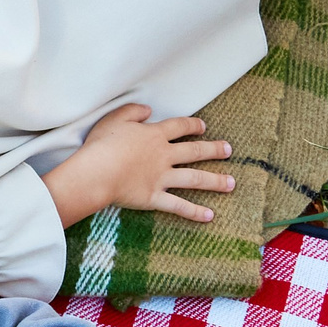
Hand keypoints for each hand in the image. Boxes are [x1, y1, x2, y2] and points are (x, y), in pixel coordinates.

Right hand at [39, 104, 235, 226]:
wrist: (96, 172)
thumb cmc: (101, 145)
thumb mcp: (113, 119)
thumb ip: (132, 111)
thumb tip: (148, 110)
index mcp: (154, 135)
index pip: (180, 127)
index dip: (193, 125)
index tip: (203, 126)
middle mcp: (164, 156)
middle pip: (195, 151)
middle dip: (214, 150)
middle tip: (228, 150)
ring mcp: (161, 178)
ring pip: (194, 179)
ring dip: (215, 181)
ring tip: (231, 183)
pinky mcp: (153, 197)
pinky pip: (178, 206)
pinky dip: (194, 212)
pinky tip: (210, 216)